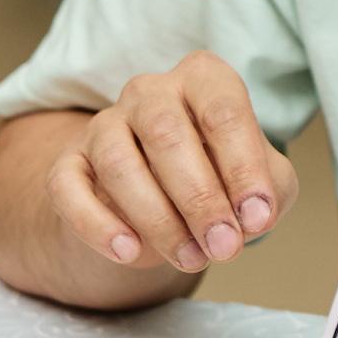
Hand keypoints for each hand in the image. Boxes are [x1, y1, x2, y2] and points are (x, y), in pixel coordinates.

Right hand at [46, 51, 298, 275]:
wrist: (167, 195)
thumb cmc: (223, 175)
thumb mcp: (263, 178)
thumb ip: (269, 191)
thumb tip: (252, 218)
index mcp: (203, 78)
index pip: (223, 112)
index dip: (243, 168)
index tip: (258, 218)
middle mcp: (151, 91)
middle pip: (167, 134)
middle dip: (200, 199)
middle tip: (224, 247)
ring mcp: (105, 123)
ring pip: (118, 163)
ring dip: (157, 219)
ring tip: (191, 258)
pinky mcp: (70, 162)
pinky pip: (68, 188)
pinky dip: (96, 224)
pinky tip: (128, 251)